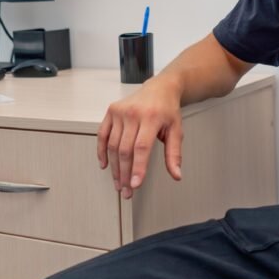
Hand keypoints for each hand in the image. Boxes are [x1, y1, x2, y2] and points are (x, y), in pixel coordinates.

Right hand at [97, 79, 182, 199]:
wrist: (159, 88)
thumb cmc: (168, 110)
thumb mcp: (176, 131)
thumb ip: (174, 154)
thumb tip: (176, 175)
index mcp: (152, 117)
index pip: (142, 147)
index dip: (137, 167)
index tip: (135, 184)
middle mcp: (134, 113)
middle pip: (125, 149)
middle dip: (124, 173)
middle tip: (126, 191)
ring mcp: (120, 111)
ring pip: (113, 145)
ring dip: (114, 167)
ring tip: (118, 183)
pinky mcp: (111, 111)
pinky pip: (102, 134)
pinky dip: (101, 151)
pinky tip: (105, 165)